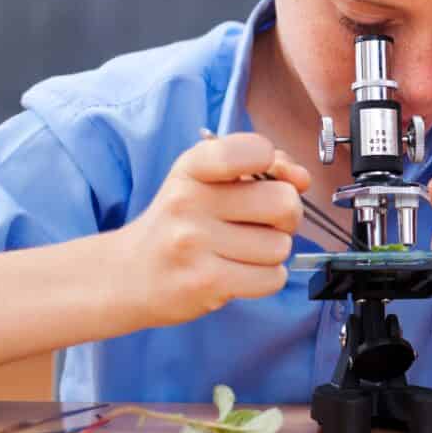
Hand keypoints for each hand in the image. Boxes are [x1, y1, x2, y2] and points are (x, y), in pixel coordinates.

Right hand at [117, 133, 309, 327]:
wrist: (130, 275)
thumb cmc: (182, 224)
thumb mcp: (209, 180)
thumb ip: (263, 167)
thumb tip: (301, 179)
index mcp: (193, 168)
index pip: (254, 150)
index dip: (275, 164)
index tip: (263, 176)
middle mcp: (189, 201)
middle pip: (283, 202)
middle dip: (287, 216)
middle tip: (263, 223)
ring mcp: (194, 243)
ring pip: (280, 245)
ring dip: (271, 252)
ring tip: (240, 251)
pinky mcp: (205, 282)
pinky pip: (272, 277)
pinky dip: (266, 278)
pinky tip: (239, 272)